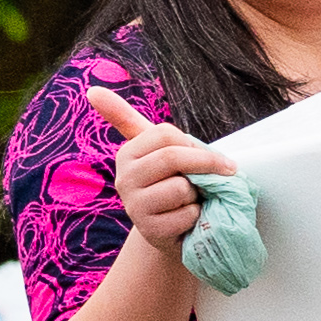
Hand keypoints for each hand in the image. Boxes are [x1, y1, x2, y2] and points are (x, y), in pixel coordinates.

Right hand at [88, 82, 234, 262]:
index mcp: (127, 153)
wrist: (172, 229)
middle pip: (172, 157)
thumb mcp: (158, 150)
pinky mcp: (149, 230)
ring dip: (197, 195)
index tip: (215, 157)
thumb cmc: (170, 181)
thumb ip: (126, 118)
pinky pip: (186, 215)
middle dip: (206, 164)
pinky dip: (196, 217)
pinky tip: (186, 219)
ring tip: (190, 199)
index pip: (165, 134)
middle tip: (228, 171)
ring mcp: (134, 206)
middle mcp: (124, 178)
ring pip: (180, 188)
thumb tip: (92, 90)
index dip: (197, 146)